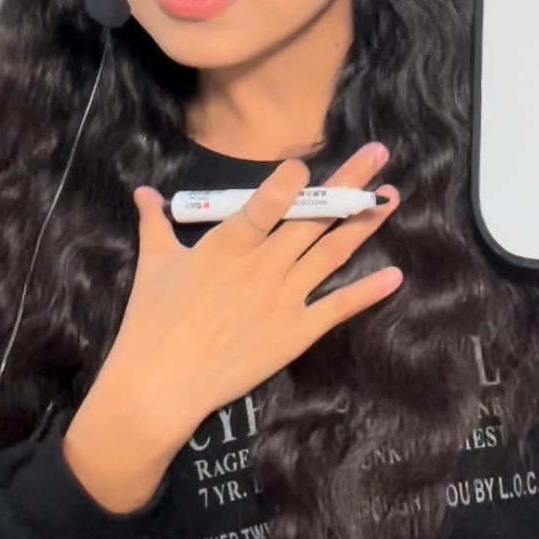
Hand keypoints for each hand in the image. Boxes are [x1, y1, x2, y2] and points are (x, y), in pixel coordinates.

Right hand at [112, 143, 402, 447]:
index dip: (293, 177)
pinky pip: (338, 306)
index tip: (306, 164)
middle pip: (315, 215)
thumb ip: (155, 222)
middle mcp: (264, 264)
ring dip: (365, 222)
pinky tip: (394, 275)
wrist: (162, 384)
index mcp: (229, 242)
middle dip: (349, 182)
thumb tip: (144, 191)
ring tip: (390, 196)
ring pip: (333, 251)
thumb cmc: (152, 321)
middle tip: (378, 154)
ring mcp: (285, 298)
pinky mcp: (296, 332)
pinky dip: (368, 290)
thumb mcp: (154, 264)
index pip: (272, 198)